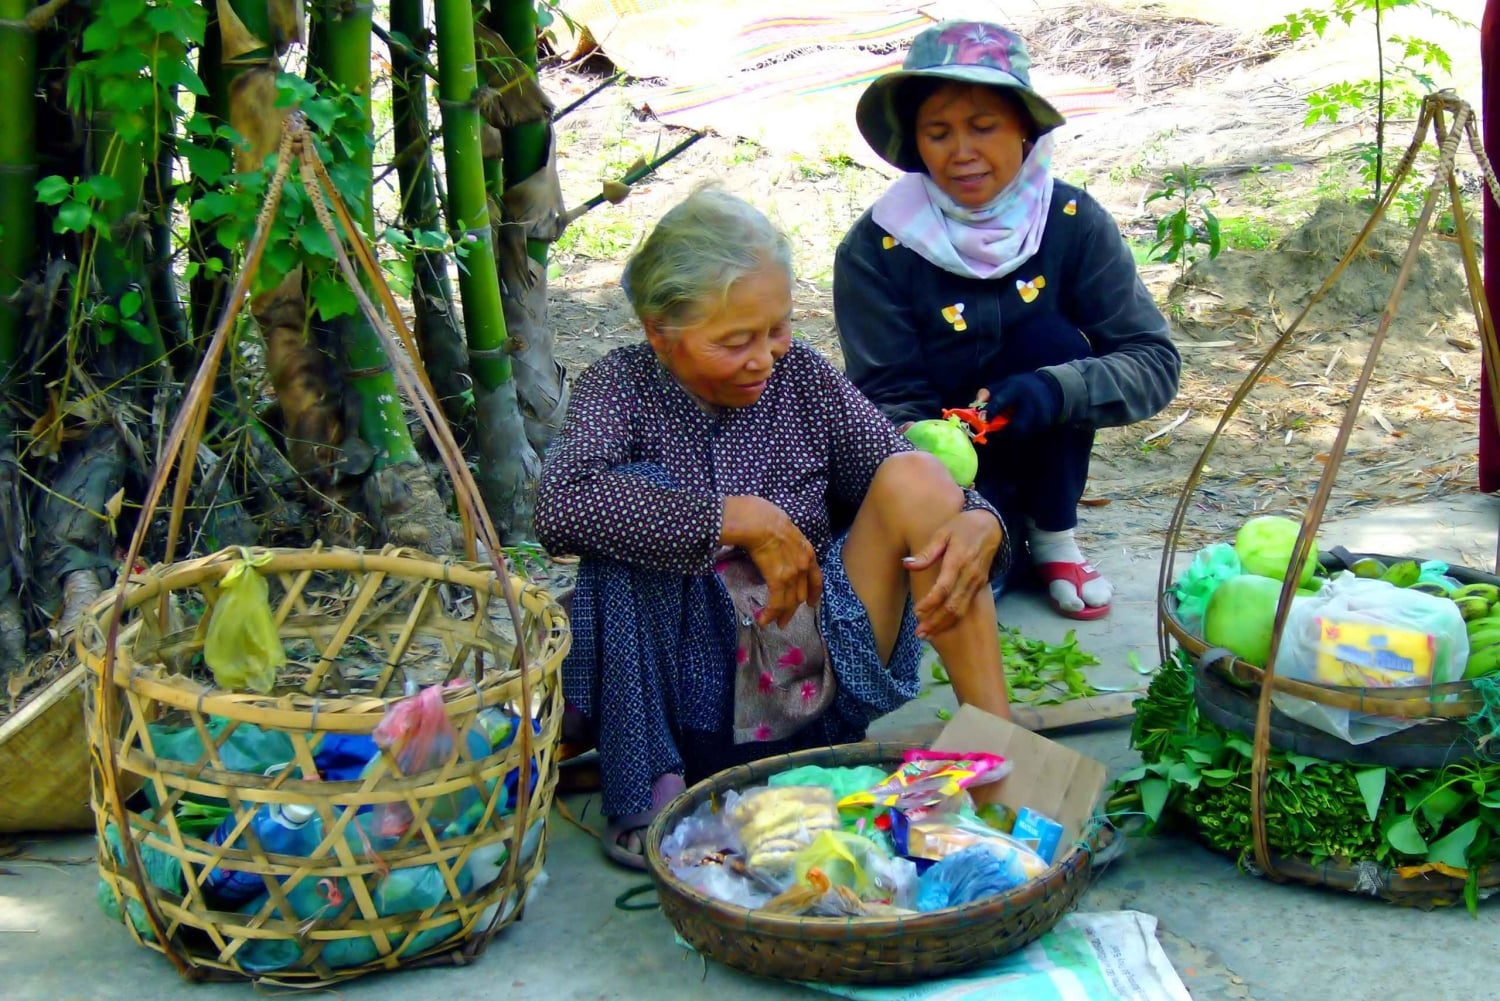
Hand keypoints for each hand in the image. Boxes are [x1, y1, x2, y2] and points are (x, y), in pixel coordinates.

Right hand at [720, 495, 821, 627]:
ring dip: (781, 615)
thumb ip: (787, 543)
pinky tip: (764, 621)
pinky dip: (770, 614)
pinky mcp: (778, 580)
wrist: (758, 521)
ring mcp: (792, 574)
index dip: (814, 593)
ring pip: (790, 602)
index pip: (816, 578)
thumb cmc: (766, 518)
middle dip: (793, 608)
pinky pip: (776, 604)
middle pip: (802, 594)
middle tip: (785, 619)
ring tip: (774, 623)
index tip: (811, 603)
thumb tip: (776, 546)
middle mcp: (804, 566)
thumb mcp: (786, 530)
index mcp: (807, 552)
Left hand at [905, 509, 1000, 638]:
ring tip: (927, 635)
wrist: (990, 526)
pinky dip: (954, 620)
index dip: (930, 602)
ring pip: (961, 610)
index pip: (944, 588)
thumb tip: (907, 564)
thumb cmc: (961, 527)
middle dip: (936, 622)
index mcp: (959, 560)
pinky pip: (967, 608)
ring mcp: (977, 583)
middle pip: (953, 605)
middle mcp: (970, 575)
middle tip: (919, 634)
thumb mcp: (942, 533)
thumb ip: (926, 552)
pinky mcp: (980, 587)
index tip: (917, 612)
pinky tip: (941, 627)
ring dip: (944, 625)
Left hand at [973, 372, 1062, 438]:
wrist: (1048, 389)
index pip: (1002, 400)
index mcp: (1017, 389)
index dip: (991, 410)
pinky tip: (1017, 426)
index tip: (983, 419)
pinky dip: (1018, 433)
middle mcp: (1030, 403)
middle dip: (1005, 431)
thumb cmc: (1019, 388)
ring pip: (1022, 433)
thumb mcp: (1005, 384)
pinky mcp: (1044, 424)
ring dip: (1011, 434)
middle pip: (1018, 425)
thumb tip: (976, 402)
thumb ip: (989, 392)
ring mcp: (1039, 415)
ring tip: (1006, 428)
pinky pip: (1027, 434)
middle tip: (996, 432)